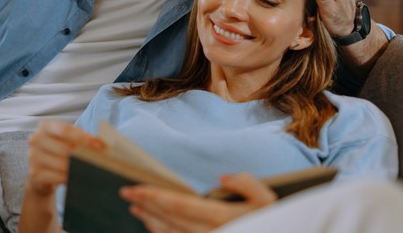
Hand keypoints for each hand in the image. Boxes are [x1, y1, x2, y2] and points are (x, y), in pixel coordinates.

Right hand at [26, 120, 102, 196]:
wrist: (40, 173)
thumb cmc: (58, 152)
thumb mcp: (67, 141)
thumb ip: (80, 139)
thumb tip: (100, 144)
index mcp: (45, 127)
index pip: (65, 130)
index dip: (83, 137)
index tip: (98, 145)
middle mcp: (36, 139)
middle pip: (63, 147)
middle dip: (82, 155)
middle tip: (97, 161)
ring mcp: (33, 157)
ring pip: (60, 163)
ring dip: (76, 168)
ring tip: (90, 170)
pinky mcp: (34, 173)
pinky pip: (55, 177)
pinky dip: (67, 178)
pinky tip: (75, 178)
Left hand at [120, 173, 276, 232]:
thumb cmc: (275, 221)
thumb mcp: (270, 199)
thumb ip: (247, 184)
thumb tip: (221, 177)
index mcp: (225, 218)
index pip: (180, 205)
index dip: (154, 196)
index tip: (134, 188)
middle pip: (171, 220)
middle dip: (146, 206)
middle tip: (126, 194)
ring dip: (151, 221)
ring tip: (136, 208)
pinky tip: (153, 226)